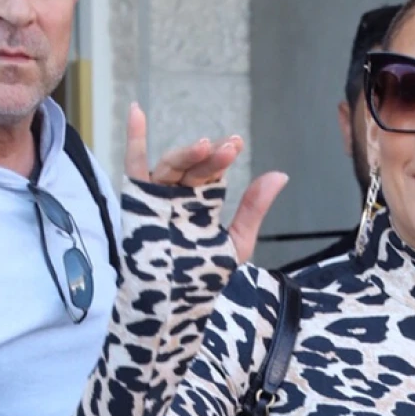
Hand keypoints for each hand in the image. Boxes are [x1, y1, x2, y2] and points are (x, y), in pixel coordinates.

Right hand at [123, 103, 287, 262]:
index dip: (223, 157)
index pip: (213, 172)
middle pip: (195, 168)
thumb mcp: (237, 241)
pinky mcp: (137, 201)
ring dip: (186, 153)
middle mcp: (180, 195)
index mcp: (202, 202)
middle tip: (229, 147)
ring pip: (170, 166)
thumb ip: (254, 208)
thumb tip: (281, 175)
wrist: (172, 303)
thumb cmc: (204, 277)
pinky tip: (137, 111)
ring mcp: (158, 196)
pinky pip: (133, 166)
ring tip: (205, 146)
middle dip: (211, 157)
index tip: (236, 143)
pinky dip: (134, 139)